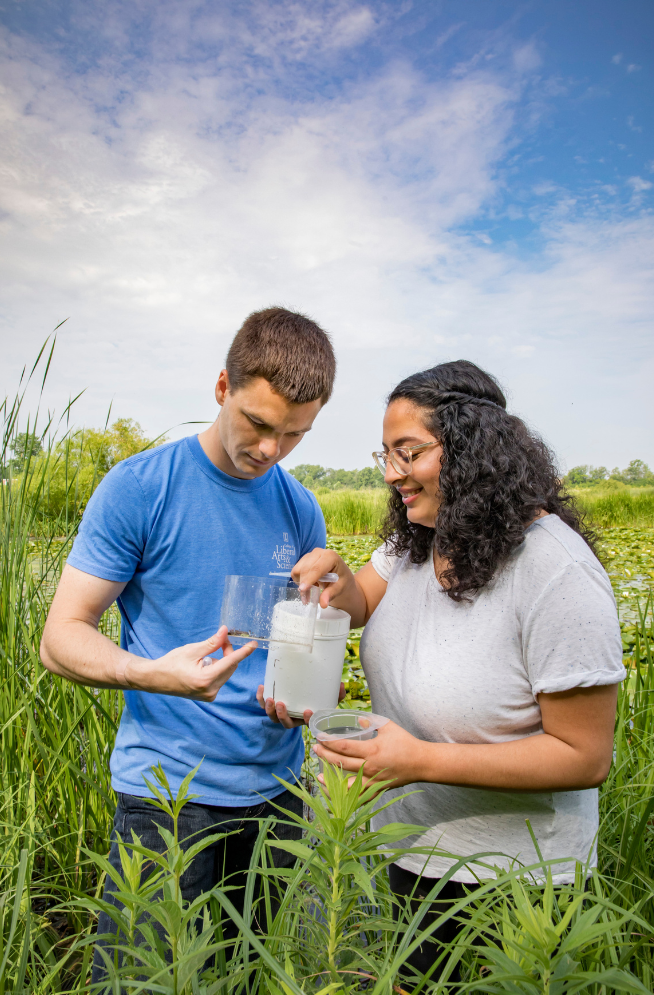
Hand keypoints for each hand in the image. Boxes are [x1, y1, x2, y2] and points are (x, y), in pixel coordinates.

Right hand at [128, 626, 256, 700]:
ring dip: (223, 660)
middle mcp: (210, 690)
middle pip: (230, 667)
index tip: (254, 645)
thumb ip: (212, 643)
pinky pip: (220, 679)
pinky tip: (205, 664)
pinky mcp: (208, 696)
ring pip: (226, 673)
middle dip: (228, 652)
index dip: (244, 652)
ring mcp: (209, 695)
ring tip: (207, 654)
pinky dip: (217, 668)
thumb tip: (226, 632)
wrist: (156, 679)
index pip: (231, 662)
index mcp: (206, 679)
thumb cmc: (171, 663)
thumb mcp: (192, 650)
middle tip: (221, 639)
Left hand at [256, 682, 346, 728]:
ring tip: (269, 699)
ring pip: (273, 717)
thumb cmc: (318, 697)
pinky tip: (262, 688)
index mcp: (307, 718)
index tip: (308, 711)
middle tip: (281, 704)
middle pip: (286, 723)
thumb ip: (337, 693)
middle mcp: (294, 718)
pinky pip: (263, 704)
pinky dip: (260, 698)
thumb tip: (341, 685)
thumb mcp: (329, 697)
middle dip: (282, 716)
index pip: (307, 723)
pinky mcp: (273, 705)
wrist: (306, 690)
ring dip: (269, 710)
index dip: (306, 719)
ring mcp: (282, 713)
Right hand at [291, 548, 353, 608]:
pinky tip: (309, 584)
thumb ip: (330, 594)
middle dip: (304, 585)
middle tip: (306, 600)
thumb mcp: (339, 588)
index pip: (317, 568)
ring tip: (311, 590)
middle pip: (306, 569)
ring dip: (301, 583)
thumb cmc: (341, 580)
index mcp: (330, 556)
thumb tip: (323, 604)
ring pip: (298, 570)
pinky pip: (296, 571)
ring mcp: (309, 555)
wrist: (339, 576)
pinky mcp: (303, 560)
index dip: (309, 579)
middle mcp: (318, 552)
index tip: (302, 590)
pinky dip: (299, 580)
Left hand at [313, 720, 428, 790]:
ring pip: (346, 785)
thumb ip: (371, 722)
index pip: (344, 747)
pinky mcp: (377, 790)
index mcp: (372, 751)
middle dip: (325, 756)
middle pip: (341, 764)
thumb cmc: (405, 743)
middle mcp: (370, 768)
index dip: (329, 742)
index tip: (319, 737)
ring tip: (319, 776)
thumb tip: (358, 719)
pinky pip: (358, 797)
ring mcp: (373, 781)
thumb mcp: (388, 727)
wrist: (421, 763)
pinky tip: (337, 795)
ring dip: (331, 781)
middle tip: (315, 748)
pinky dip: (346, 798)